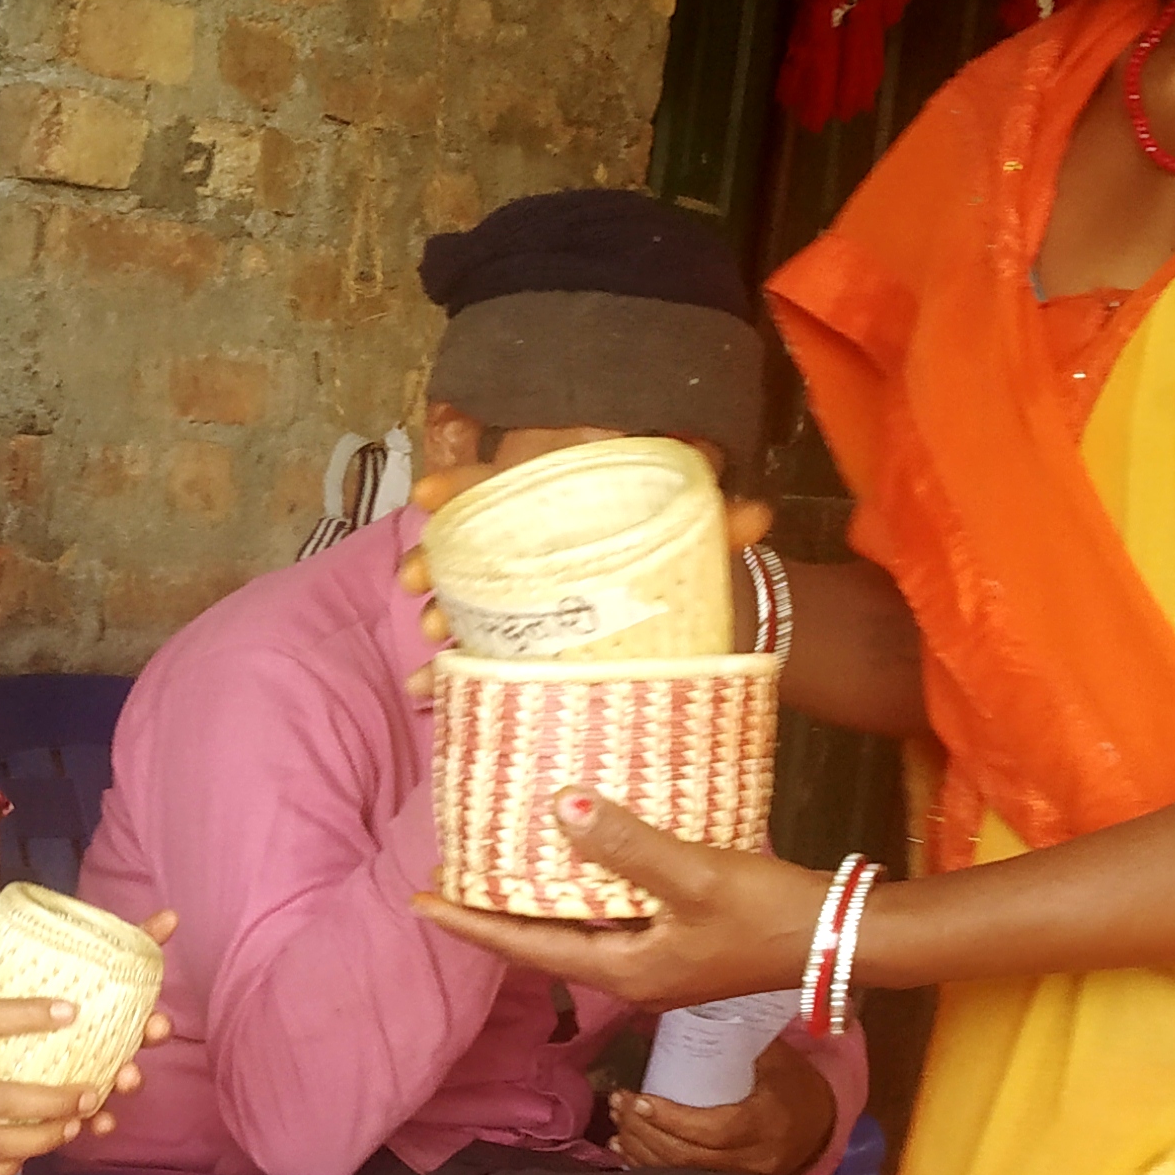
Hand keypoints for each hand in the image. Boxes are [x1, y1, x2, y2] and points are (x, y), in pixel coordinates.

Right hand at [395, 465, 777, 699]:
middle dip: (434, 557)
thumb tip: (758, 514)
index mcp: (571, 509)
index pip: (506, 484)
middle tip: (416, 580)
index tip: (427, 495)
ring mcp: (527, 599)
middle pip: (469, 543)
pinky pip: (480, 652)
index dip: (463, 483)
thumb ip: (722, 525)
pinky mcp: (530, 645)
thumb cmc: (696, 565)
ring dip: (441, 613)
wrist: (707, 616)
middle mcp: (536, 548)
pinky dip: (450, 673)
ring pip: (466, 598)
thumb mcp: (705, 542)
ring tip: (433, 635)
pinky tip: (428, 691)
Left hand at [411, 794, 827, 1009]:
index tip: (420, 902)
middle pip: (540, 946)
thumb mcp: (693, 875)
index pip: (523, 950)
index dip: (470, 925)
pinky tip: (574, 864)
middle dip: (493, 914)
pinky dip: (578, 895)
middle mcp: (629, 976)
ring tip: (495, 867)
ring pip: (574, 933)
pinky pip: (607, 921)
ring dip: (533, 904)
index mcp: (621, 971)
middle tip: (448, 876)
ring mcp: (655, 964)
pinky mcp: (678, 945)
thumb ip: (627, 844)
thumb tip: (559, 805)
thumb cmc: (767, 913)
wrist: (840, 937)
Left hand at [613, 1034, 834, 1174]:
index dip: (672, 1120)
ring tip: (618, 1122)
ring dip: (642, 1151)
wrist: (820, 1121)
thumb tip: (679, 1005)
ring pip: (683, 1174)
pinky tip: (628, 1150)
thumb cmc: (792, 1081)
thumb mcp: (773, 1055)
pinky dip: (651, 1167)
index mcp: (769, 1122)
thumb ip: (735, 1038)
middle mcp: (758, 1159)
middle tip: (619, 1105)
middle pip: (690, 1157)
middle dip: (645, 1133)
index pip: (714, 1130)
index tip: (639, 1099)